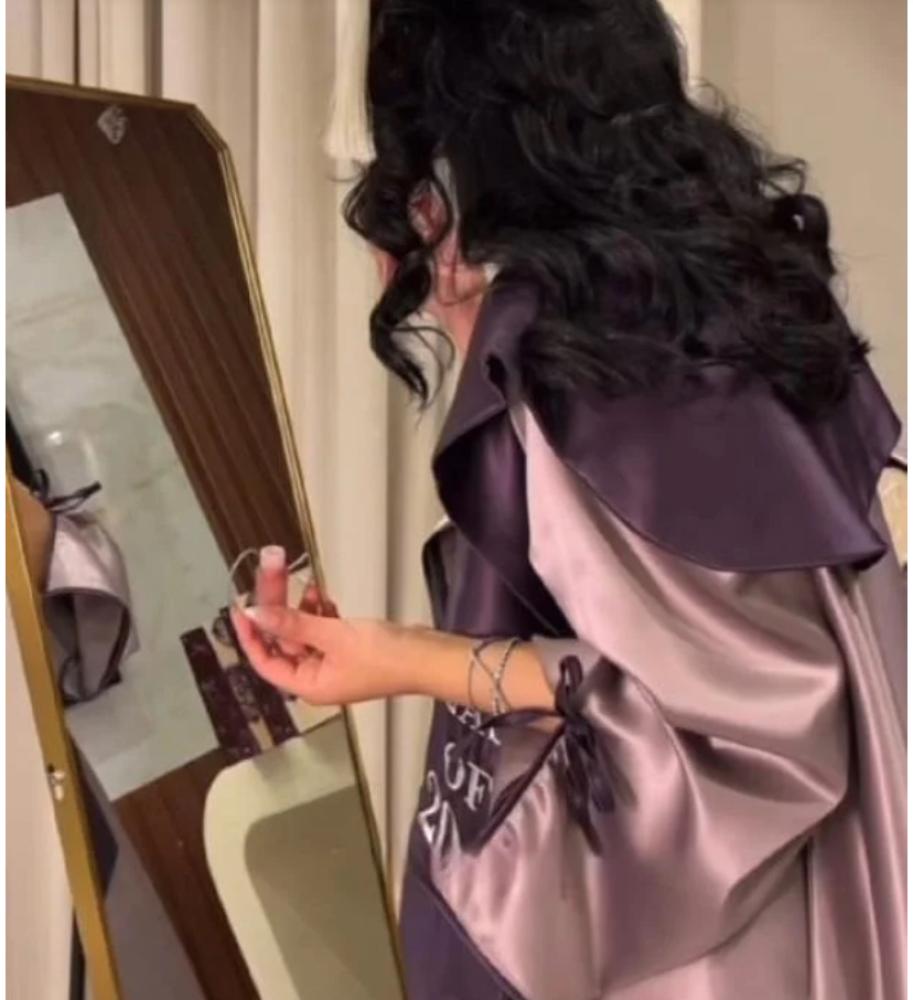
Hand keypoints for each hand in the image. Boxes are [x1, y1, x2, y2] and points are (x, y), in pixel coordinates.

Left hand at [230, 592, 413, 705]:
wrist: (428, 658)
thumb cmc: (384, 655)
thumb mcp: (334, 636)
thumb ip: (293, 623)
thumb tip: (255, 614)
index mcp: (309, 685)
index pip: (266, 661)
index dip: (251, 634)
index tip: (240, 606)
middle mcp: (317, 677)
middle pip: (285, 640)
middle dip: (278, 607)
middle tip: (271, 571)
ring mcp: (334, 663)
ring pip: (304, 632)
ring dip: (301, 607)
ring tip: (305, 582)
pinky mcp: (350, 649)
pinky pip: (323, 630)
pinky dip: (319, 612)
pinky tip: (321, 595)